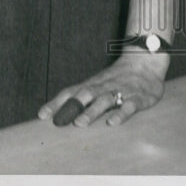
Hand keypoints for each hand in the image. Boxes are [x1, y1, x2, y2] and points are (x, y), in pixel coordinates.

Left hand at [38, 53, 167, 127]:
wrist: (144, 62)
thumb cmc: (117, 78)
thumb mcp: (98, 85)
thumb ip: (83, 97)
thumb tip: (61, 111)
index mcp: (92, 85)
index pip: (70, 92)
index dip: (56, 103)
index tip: (41, 115)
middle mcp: (103, 87)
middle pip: (85, 95)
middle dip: (71, 107)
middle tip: (59, 121)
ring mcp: (121, 92)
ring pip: (104, 101)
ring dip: (91, 112)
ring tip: (80, 123)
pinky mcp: (138, 98)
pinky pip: (129, 106)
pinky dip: (120, 114)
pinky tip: (112, 123)